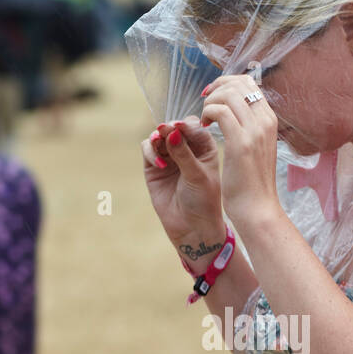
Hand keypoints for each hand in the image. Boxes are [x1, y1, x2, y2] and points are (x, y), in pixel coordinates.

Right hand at [140, 116, 223, 253]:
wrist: (192, 228)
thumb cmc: (203, 201)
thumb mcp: (198, 175)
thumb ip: (184, 153)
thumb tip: (172, 131)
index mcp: (204, 147)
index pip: (193, 127)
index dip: (186, 124)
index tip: (180, 127)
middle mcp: (186, 149)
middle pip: (173, 127)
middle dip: (169, 128)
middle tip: (165, 130)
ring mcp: (169, 157)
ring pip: (158, 136)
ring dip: (157, 137)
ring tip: (158, 143)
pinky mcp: (153, 167)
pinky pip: (148, 149)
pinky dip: (150, 152)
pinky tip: (160, 164)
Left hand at [199, 73, 283, 228]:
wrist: (257, 208)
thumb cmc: (252, 182)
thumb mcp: (256, 148)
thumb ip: (250, 127)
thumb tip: (237, 110)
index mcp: (269, 120)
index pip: (249, 83)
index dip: (227, 83)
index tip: (213, 97)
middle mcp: (265, 121)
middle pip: (239, 83)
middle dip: (216, 88)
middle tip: (204, 103)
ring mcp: (255, 130)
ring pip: (228, 94)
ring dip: (210, 102)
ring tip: (204, 119)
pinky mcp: (241, 142)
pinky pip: (220, 111)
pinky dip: (207, 113)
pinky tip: (204, 127)